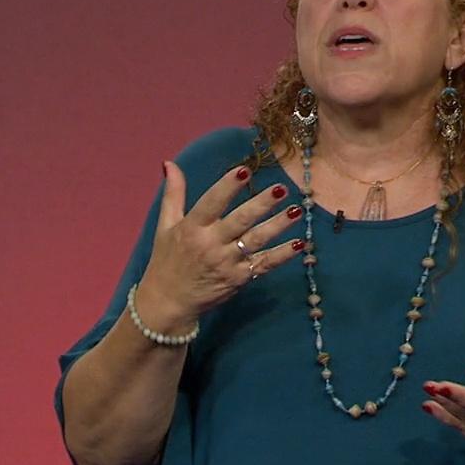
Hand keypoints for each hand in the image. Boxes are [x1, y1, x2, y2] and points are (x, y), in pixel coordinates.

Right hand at [136, 161, 305, 325]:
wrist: (169, 301)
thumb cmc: (168, 259)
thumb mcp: (165, 225)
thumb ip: (173, 194)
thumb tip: (170, 163)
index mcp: (192, 228)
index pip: (212, 202)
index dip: (228, 186)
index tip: (244, 171)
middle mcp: (210, 244)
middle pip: (240, 220)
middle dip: (261, 204)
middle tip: (281, 188)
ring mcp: (226, 263)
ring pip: (256, 240)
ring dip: (278, 225)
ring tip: (297, 211)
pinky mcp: (239, 278)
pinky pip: (264, 264)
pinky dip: (282, 255)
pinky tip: (299, 243)